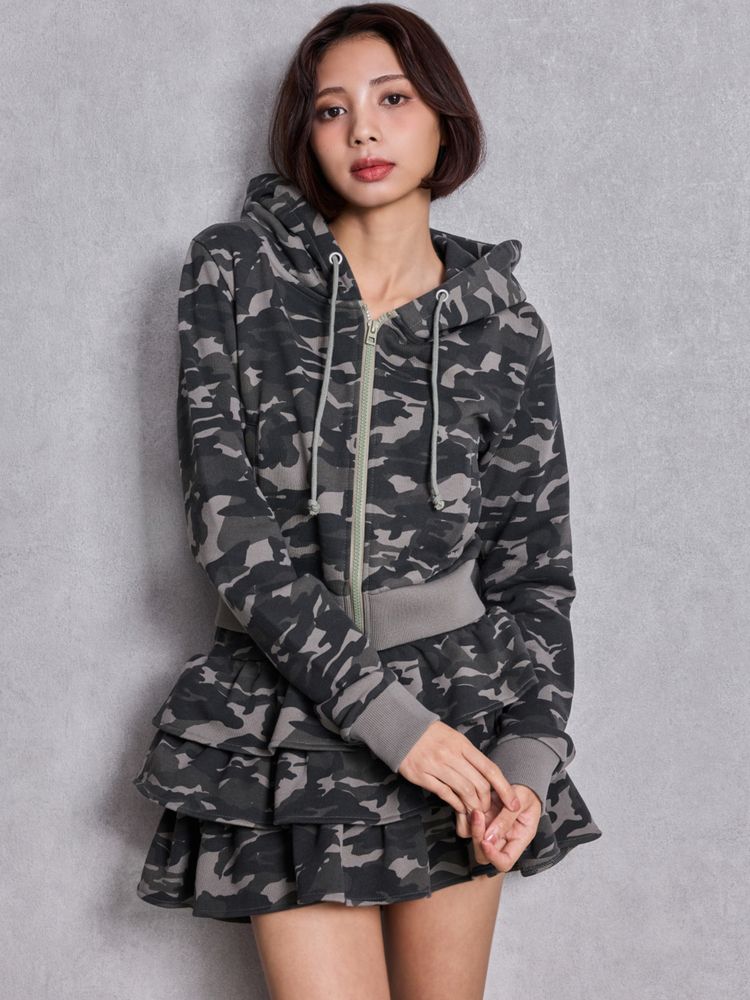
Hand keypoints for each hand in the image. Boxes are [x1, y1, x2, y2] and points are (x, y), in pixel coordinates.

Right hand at [398, 720, 522, 816]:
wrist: (400, 729)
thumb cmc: (430, 734)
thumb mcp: (453, 737)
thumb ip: (469, 755)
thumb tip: (487, 775)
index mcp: (461, 744)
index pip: (489, 769)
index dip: (504, 788)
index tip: (513, 803)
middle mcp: (450, 755)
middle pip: (478, 784)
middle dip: (487, 801)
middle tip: (487, 809)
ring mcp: (435, 766)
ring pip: (463, 791)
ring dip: (473, 806)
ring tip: (475, 811)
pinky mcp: (422, 776)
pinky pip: (445, 794)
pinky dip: (456, 804)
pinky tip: (460, 808)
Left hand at [455, 784, 542, 870]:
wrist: (519, 785)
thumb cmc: (526, 794)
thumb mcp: (522, 800)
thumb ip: (507, 818)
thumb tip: (490, 837)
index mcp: (519, 840)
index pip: (504, 862)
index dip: (493, 857)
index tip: (486, 842)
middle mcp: (503, 841)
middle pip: (484, 856)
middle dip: (478, 839)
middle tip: (478, 817)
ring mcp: (490, 833)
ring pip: (474, 843)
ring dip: (472, 828)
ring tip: (476, 810)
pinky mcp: (481, 824)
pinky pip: (467, 829)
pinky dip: (466, 820)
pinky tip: (472, 807)